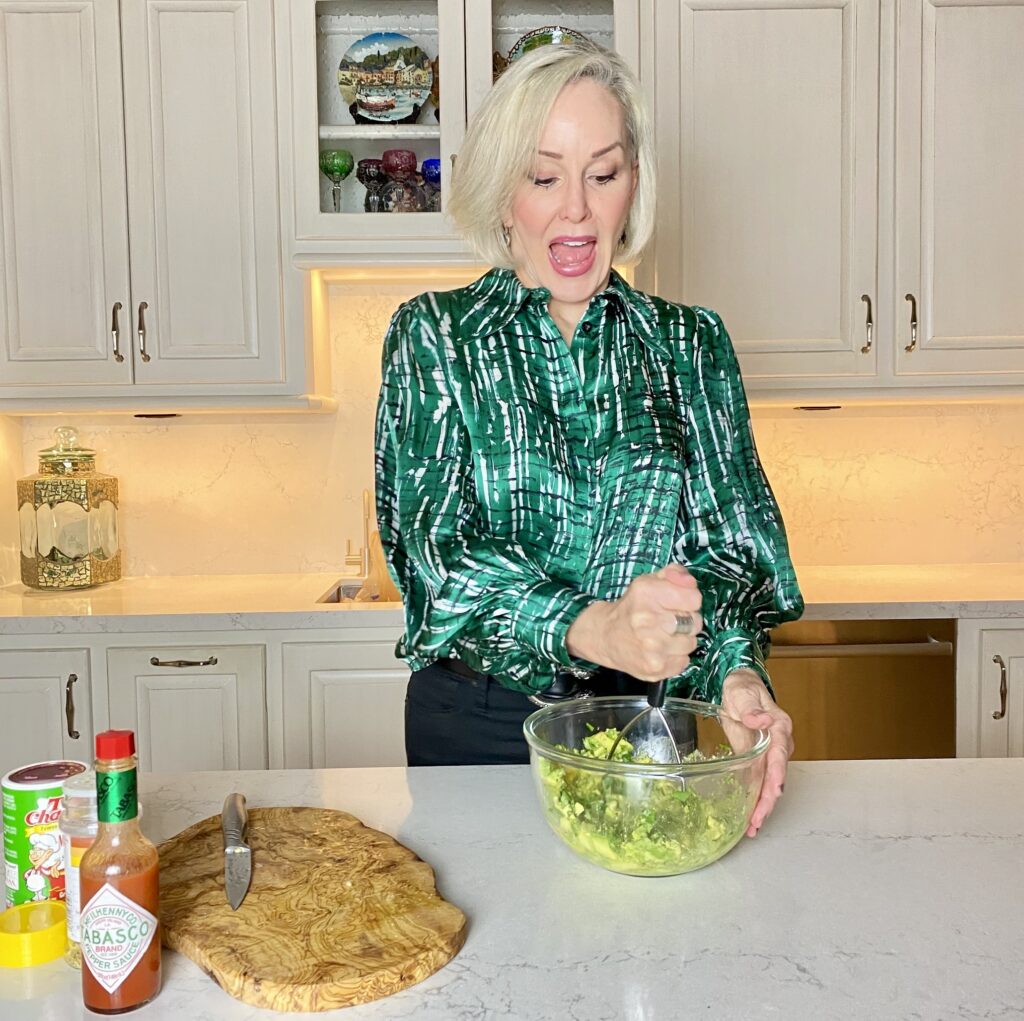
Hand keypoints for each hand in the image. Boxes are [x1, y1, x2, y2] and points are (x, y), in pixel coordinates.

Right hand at [566, 564, 703, 680]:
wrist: (605, 636)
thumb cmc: (632, 607)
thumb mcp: (649, 581)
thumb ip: (674, 574)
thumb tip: (690, 583)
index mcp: (647, 594)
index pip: (694, 598)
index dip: (689, 600)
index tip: (677, 603)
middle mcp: (648, 620)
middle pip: (695, 622)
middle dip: (686, 621)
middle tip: (668, 621)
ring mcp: (652, 647)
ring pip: (691, 643)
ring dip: (681, 640)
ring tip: (663, 636)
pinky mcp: (655, 668)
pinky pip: (684, 661)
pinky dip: (675, 657)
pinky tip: (660, 650)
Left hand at [720, 668, 792, 836]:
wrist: (740, 687)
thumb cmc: (744, 689)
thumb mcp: (744, 694)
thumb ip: (752, 709)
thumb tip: (761, 721)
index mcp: (780, 727)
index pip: (781, 754)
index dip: (777, 774)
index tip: (774, 791)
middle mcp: (778, 745)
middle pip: (776, 776)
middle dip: (768, 800)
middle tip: (757, 820)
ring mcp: (769, 755)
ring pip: (769, 784)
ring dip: (762, 806)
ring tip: (752, 827)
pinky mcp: (757, 760)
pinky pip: (759, 783)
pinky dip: (755, 800)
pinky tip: (749, 817)